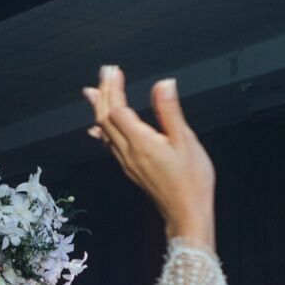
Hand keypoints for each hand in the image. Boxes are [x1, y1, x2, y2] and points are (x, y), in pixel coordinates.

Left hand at [85, 66, 214, 244]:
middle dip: (104, 93)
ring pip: (104, 131)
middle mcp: (128, 153)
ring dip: (99, 109)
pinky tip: (98, 129)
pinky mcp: (131, 169)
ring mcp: (127, 162)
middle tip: (105, 73)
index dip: (113, 87)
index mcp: (141, 143)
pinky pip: (109, 146)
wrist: (187, 214)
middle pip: (105, 118)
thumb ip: (170, 111)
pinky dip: (103, 130)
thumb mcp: (186, 142)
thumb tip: (164, 84)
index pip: (116, 109)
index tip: (114, 70)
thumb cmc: (192, 181)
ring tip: (93, 92)